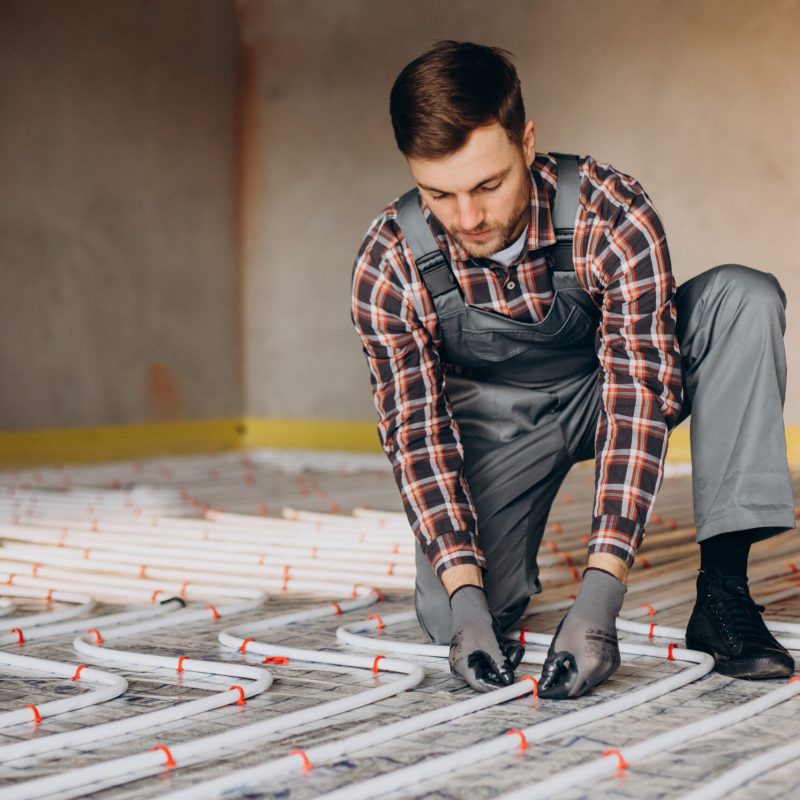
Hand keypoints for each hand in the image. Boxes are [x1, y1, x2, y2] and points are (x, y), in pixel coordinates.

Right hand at [448, 585, 523, 691]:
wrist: (471, 606)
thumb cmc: (475, 621)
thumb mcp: (491, 644)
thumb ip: (500, 664)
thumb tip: (509, 680)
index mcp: (461, 664)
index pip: (480, 684)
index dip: (497, 688)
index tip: (512, 690)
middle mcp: (463, 665)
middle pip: (487, 676)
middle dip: (505, 670)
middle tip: (519, 667)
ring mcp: (470, 660)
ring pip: (492, 668)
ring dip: (506, 661)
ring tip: (517, 650)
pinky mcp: (477, 656)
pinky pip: (491, 661)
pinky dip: (503, 656)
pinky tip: (513, 649)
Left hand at [539, 568, 625, 698]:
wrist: (596, 609)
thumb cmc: (576, 624)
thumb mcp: (559, 647)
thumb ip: (553, 668)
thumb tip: (546, 682)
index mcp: (588, 666)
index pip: (571, 690)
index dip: (557, 691)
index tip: (546, 691)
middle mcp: (603, 670)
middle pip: (582, 688)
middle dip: (567, 687)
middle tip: (553, 683)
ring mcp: (611, 667)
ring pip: (592, 683)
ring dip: (579, 680)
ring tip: (565, 671)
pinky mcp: (615, 662)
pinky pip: (600, 675)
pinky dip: (589, 673)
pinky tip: (579, 665)